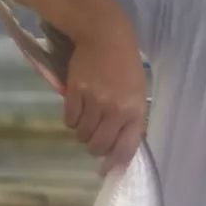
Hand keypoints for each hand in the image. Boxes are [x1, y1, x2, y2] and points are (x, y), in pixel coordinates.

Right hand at [61, 27, 147, 170]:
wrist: (105, 36)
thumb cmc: (125, 66)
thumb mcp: (136, 94)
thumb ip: (130, 122)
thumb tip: (115, 152)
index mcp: (135, 111)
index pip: (125, 149)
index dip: (114, 163)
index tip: (107, 170)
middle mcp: (115, 109)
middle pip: (98, 145)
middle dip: (94, 148)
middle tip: (93, 140)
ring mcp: (94, 101)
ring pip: (82, 135)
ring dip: (82, 133)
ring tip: (86, 121)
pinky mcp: (75, 92)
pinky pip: (69, 120)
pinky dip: (71, 121)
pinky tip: (77, 110)